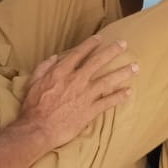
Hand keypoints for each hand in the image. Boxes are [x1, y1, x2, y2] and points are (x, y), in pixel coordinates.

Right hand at [17, 33, 135, 151]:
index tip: (100, 38)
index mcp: (62, 72)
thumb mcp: (33, 82)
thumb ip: (44, 67)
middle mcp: (76, 80)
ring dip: (123, 72)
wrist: (37, 129)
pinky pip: (108, 102)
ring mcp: (85, 95)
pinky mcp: (90, 110)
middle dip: (112, 51)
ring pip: (108, 80)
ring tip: (135, 67)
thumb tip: (55, 57)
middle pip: (98, 61)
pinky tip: (128, 92)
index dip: (90, 44)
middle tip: (124, 44)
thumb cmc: (32, 107)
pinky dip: (119, 96)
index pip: (79, 53)